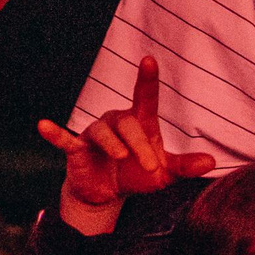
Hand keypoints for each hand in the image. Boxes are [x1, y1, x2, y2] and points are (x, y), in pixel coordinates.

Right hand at [37, 55, 214, 231]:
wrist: (108, 194)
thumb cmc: (138, 175)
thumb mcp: (165, 173)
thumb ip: (185, 166)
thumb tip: (212, 162)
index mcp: (140, 123)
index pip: (144, 97)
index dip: (146, 79)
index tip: (148, 59)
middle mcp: (117, 122)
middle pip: (128, 123)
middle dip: (140, 145)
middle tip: (152, 168)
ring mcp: (95, 134)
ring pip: (103, 132)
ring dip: (114, 146)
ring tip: (121, 159)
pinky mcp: (77, 149)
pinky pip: (65, 139)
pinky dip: (55, 133)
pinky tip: (43, 126)